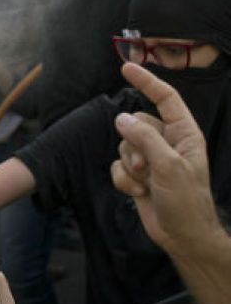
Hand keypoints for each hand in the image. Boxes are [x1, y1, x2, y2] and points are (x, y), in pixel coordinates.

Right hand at [111, 62, 222, 252]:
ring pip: (124, 145)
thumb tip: (121, 118)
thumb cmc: (185, 200)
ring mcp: (151, 159)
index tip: (126, 67)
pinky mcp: (137, 175)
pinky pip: (118, 166)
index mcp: (184, 134)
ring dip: (129, 166)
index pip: (165, 99)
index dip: (147, 82)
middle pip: (136, 124)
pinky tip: (137, 192)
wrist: (182, 236)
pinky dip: (123, 179)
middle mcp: (167, 142)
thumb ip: (145, 138)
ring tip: (144, 182)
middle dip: (134, 145)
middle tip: (146, 165)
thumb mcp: (168, 165)